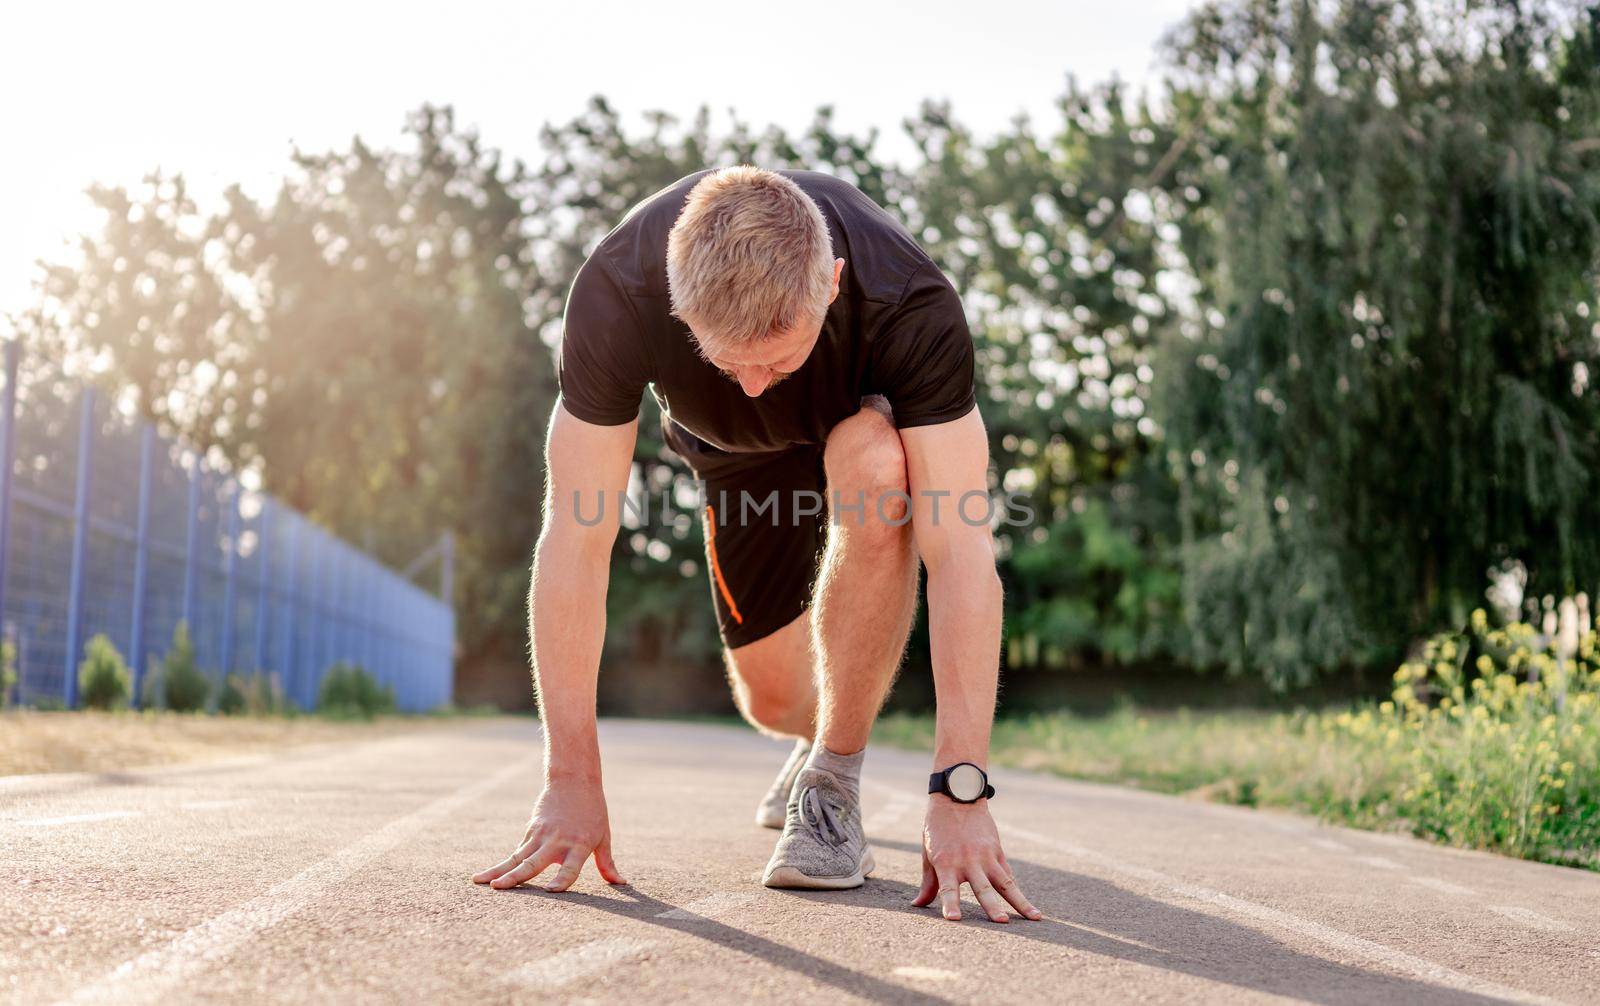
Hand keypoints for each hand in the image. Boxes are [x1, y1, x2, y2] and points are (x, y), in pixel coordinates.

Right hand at [471, 780, 625, 891]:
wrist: (574, 779)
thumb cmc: (593, 811)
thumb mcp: (603, 836)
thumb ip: (607, 862)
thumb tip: (621, 883)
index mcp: (580, 845)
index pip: (570, 867)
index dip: (562, 879)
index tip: (551, 891)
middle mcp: (558, 841)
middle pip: (534, 863)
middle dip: (515, 877)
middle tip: (498, 888)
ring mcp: (541, 835)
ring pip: (517, 857)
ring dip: (498, 870)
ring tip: (479, 881)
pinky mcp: (531, 830)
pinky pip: (517, 852)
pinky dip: (503, 864)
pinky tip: (486, 875)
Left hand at [912, 796, 1040, 921]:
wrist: (957, 798)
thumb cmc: (938, 829)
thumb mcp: (929, 853)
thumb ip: (929, 882)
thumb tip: (918, 905)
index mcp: (946, 862)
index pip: (948, 888)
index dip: (950, 903)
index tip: (954, 919)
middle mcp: (968, 861)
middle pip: (983, 888)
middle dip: (992, 907)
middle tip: (1002, 922)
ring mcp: (986, 856)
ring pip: (1006, 883)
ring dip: (1020, 901)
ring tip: (1034, 917)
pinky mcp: (997, 851)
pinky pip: (1008, 874)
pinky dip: (1017, 890)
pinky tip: (1029, 907)